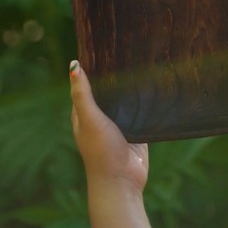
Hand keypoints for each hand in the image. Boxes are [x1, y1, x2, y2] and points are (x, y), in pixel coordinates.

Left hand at [69, 60, 148, 193]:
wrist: (122, 182)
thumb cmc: (100, 151)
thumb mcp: (89, 119)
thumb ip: (82, 95)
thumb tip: (74, 66)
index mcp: (84, 113)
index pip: (85, 84)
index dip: (90, 67)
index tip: (100, 46)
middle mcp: (100, 117)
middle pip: (106, 91)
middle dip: (113, 75)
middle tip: (126, 50)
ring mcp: (119, 124)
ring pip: (124, 100)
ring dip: (130, 88)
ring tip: (142, 63)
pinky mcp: (137, 131)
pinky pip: (141, 112)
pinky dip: (145, 102)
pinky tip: (154, 86)